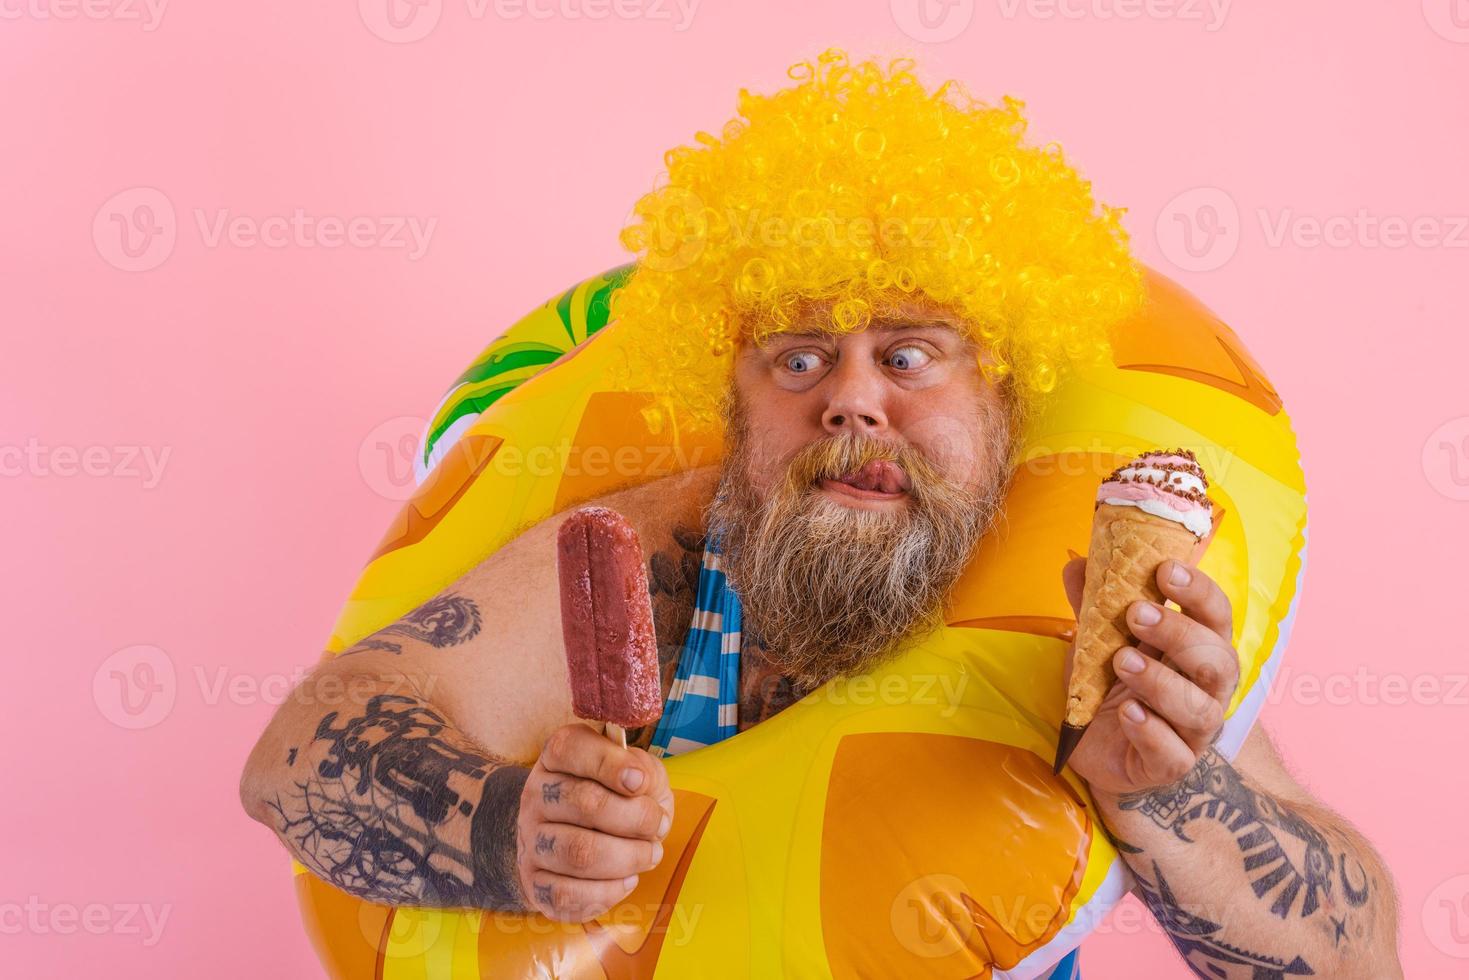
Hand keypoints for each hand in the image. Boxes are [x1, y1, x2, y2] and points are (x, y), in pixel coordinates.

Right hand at [515, 722, 673, 921]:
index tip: (640, 782)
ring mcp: (531, 840)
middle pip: (584, 802)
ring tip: (650, 854)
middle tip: (658, 826)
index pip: (569, 748)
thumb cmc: (617, 799)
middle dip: (636, 818)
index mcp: (557, 757)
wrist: (576, 839)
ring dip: (628, 857)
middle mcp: (536, 795)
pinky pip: (567, 894)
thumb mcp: (637, 773)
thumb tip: (641, 784)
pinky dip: (608, 891)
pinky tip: (627, 879)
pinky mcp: (534, 883)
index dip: (609, 763)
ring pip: (578, 853)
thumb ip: (645, 772)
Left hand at [1060, 556, 1240, 799]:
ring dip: (1161, 681)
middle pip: (1218, 661)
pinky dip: (1151, 730)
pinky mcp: (1171, 765)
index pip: (1217, 616)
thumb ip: (1093, 604)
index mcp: (1199, 650)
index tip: (1166, 569)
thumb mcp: (1098, 640)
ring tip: (1122, 661)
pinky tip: (1128, 713)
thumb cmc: (1110, 684)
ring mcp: (1193, 731)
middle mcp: (1207, 690)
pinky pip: (1173, 753)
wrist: (1095, 746)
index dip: (1199, 592)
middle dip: (1180, 633)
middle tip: (1136, 614)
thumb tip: (1078, 563)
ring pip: (1199, 708)